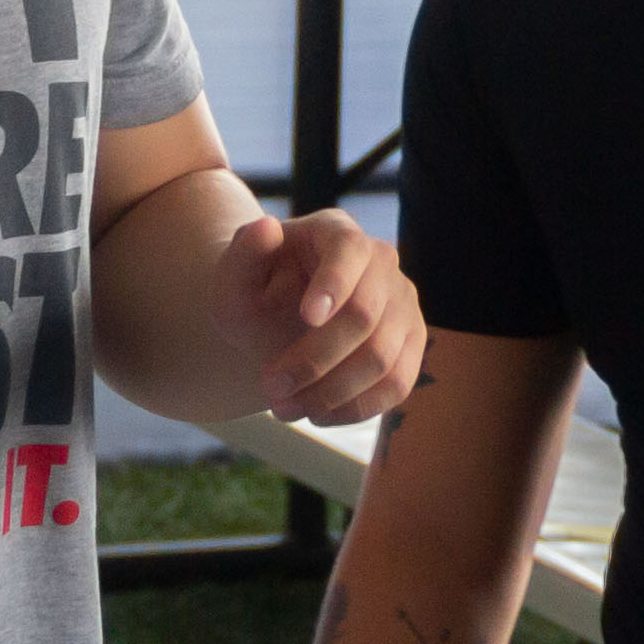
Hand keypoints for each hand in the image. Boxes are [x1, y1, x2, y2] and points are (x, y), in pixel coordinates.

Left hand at [217, 209, 424, 424]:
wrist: (274, 321)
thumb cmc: (255, 294)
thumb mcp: (233, 278)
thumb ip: (241, 254)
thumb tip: (267, 228)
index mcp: (337, 233)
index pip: (349, 251)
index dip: (334, 284)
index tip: (307, 317)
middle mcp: (382, 263)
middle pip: (364, 316)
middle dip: (314, 360)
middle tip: (269, 387)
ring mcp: (403, 304)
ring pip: (382, 359)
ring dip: (330, 393)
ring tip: (284, 408)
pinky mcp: (410, 345)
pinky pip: (397, 385)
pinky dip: (355, 408)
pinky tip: (317, 415)